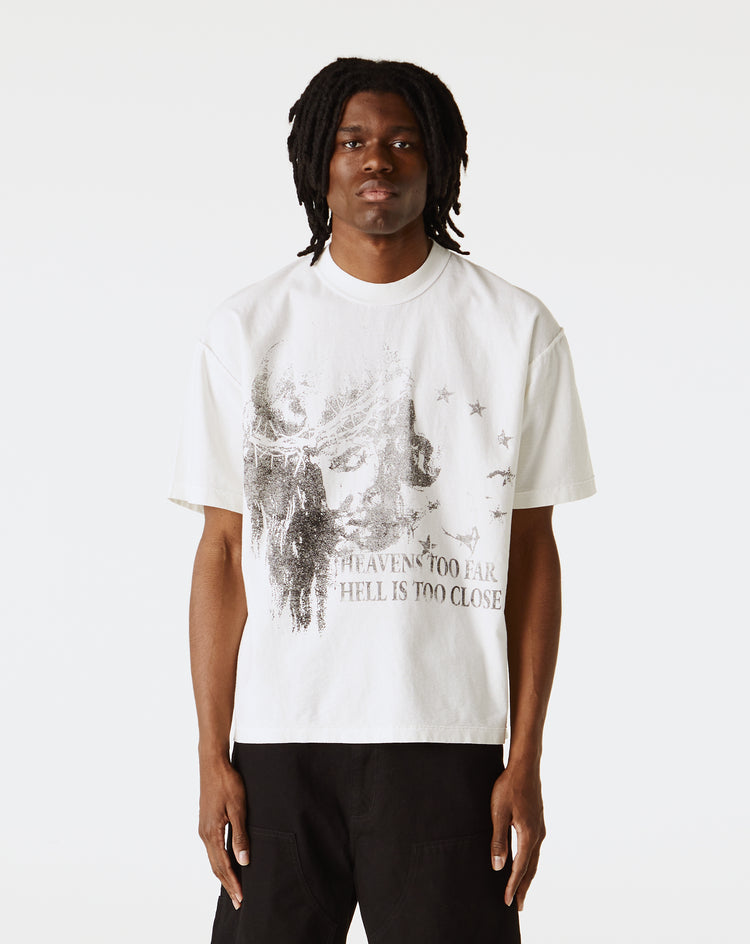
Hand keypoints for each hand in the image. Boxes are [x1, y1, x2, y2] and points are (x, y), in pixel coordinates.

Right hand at [198, 756, 249, 909]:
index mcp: (212, 832)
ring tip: (232, 887)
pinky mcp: (206, 822)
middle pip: (215, 866)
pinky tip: (226, 864)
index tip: (241, 897)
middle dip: (227, 884)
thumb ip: (240, 835)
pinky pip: (212, 849)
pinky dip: (219, 861)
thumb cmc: (227, 783)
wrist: (213, 764)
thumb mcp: (238, 809)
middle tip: (238, 901)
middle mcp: (204, 833)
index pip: (223, 865)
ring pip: (213, 858)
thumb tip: (243, 861)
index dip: (233, 882)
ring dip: (223, 874)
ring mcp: (203, 828)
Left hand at [489, 763, 545, 909]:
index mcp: (528, 835)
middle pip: (531, 867)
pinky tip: (525, 861)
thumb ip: (498, 840)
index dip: (513, 886)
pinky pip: (534, 848)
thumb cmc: (509, 787)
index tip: (508, 902)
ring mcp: (539, 827)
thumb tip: (498, 866)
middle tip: (518, 905)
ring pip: (534, 858)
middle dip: (523, 887)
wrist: (524, 766)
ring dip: (527, 875)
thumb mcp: (498, 813)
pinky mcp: (537, 821)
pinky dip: (529, 861)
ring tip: (521, 888)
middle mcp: (537, 834)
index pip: (520, 868)